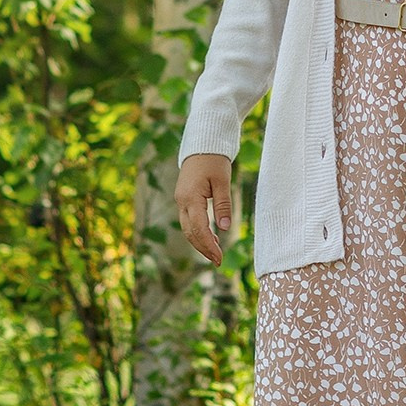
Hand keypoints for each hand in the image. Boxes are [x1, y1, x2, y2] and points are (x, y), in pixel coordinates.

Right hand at [175, 151, 234, 265]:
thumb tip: (225, 228)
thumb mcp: (223, 181)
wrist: (202, 145)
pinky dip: (198, 232)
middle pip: (190, 232)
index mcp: (190, 197)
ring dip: (200, 242)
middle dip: (203, 248)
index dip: (208, 245)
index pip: (198, 228)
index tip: (219, 258)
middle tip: (218, 261)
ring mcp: (181, 200)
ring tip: (216, 253)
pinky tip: (211, 238)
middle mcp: (182, 201)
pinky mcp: (184, 199)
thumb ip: (223, 205)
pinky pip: (189, 220)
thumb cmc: (214, 160)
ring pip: (187, 228)